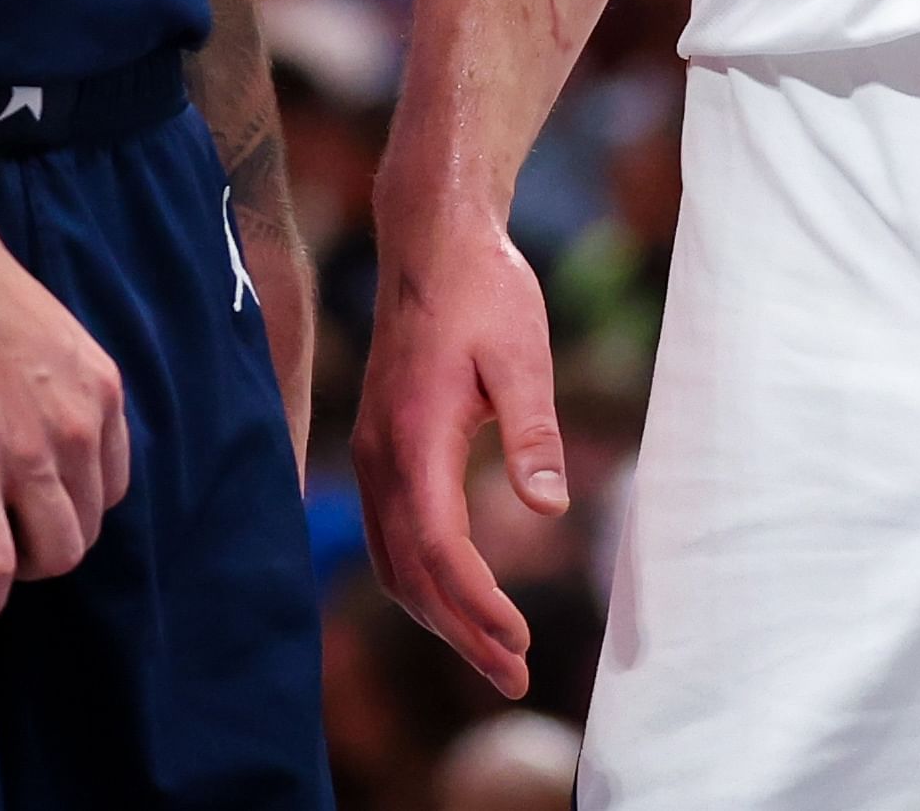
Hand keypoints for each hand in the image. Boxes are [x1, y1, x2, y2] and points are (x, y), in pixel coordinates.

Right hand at [0, 212, 131, 632]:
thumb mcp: (46, 329)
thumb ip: (57, 381)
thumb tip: (40, 414)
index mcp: (98, 392)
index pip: (112, 487)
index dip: (75, 509)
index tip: (38, 512)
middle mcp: (77, 430)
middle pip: (85, 528)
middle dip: (48, 547)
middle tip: (4, 544)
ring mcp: (25, 456)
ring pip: (51, 557)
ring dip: (19, 575)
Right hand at [349, 199, 567, 696]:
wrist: (432, 242)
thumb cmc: (485, 291)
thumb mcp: (524, 355)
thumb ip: (534, 433)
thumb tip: (548, 510)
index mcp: (415, 435)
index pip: (439, 548)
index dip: (477, 606)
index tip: (521, 643)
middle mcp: (380, 454)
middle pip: (410, 571)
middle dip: (460, 632)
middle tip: (515, 678)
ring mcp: (372, 454)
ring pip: (392, 561)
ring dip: (439, 614)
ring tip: (494, 655)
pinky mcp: (379, 450)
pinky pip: (389, 536)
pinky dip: (421, 581)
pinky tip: (457, 600)